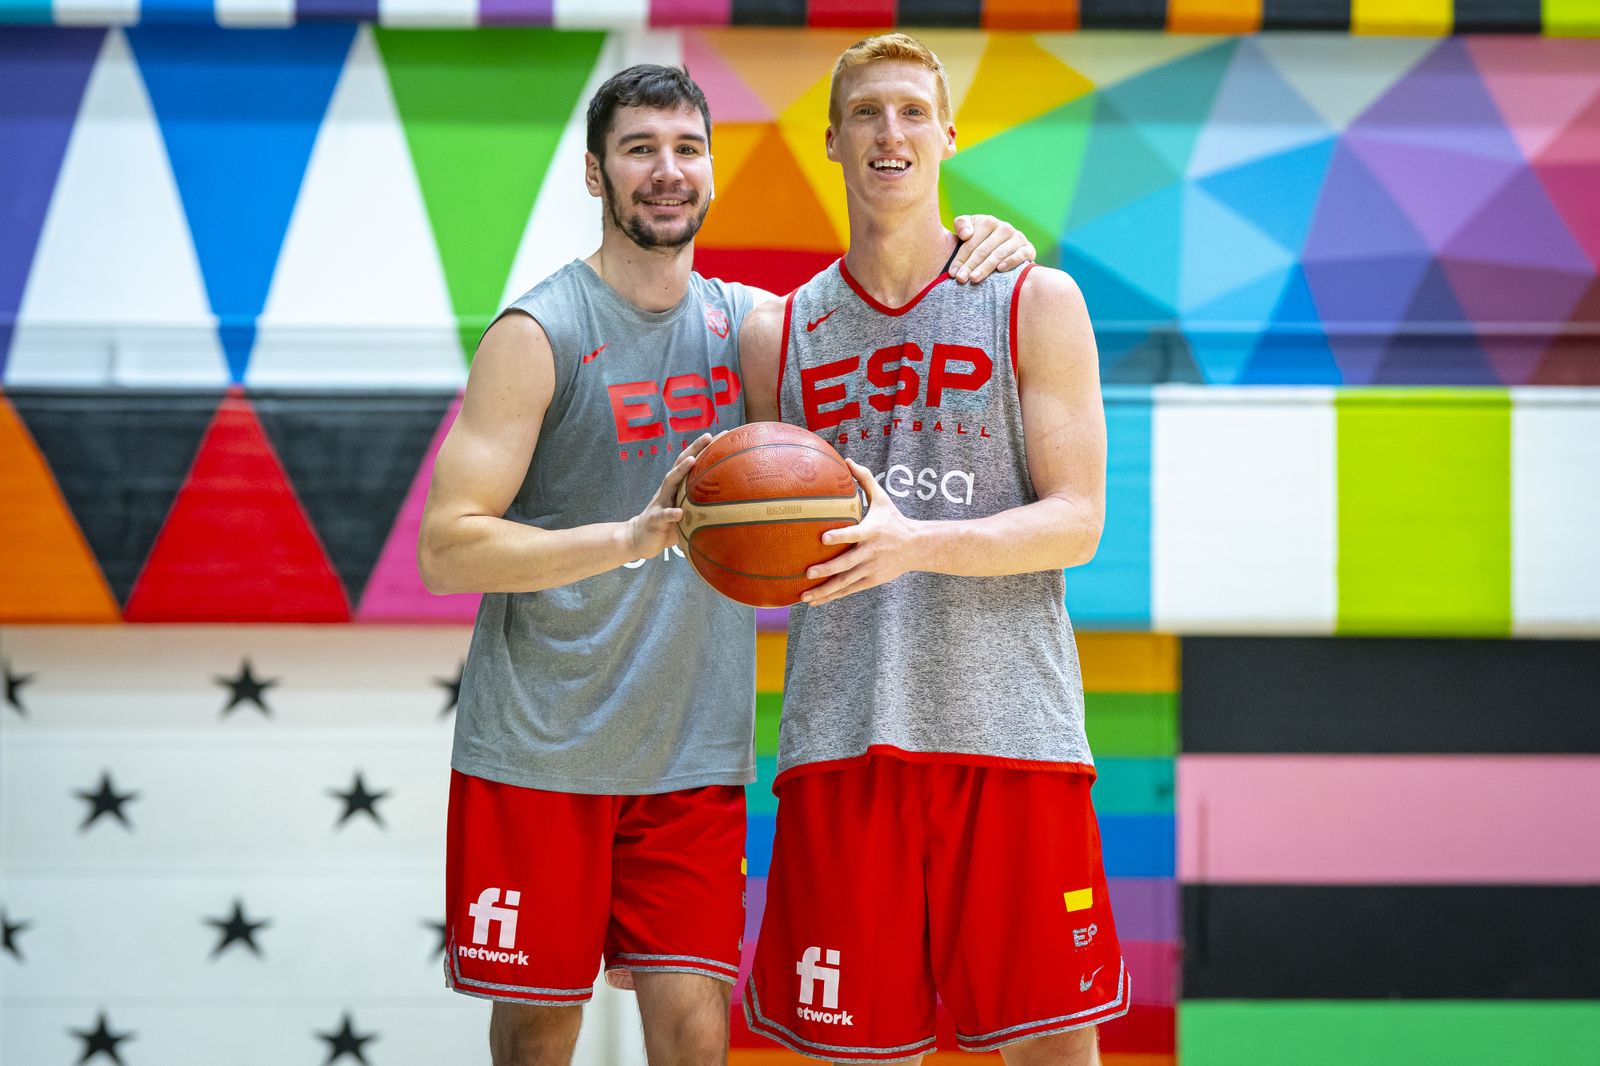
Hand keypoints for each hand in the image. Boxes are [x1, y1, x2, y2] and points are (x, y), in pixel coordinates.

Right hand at [625, 433, 712, 557]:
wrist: (640, 538)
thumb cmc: (669, 524)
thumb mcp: (687, 511)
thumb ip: (703, 505)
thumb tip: (733, 503)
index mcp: (678, 486)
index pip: (692, 462)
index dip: (705, 448)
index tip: (723, 435)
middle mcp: (669, 489)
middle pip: (680, 463)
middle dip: (694, 449)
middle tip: (709, 436)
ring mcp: (660, 502)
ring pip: (669, 482)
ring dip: (680, 471)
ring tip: (692, 461)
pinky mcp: (654, 519)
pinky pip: (663, 515)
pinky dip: (670, 513)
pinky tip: (679, 512)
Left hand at [800, 459, 919, 605]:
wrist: (916, 547)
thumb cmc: (893, 519)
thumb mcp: (882, 498)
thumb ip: (864, 479)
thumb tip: (846, 460)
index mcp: (872, 532)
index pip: (854, 534)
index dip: (840, 537)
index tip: (822, 538)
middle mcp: (871, 553)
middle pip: (847, 563)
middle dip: (827, 570)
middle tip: (808, 572)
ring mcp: (871, 569)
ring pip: (845, 582)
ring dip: (825, 590)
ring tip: (804, 596)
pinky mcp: (870, 581)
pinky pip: (848, 590)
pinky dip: (832, 597)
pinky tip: (814, 602)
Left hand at [950, 215, 1037, 283]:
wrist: (1004, 252)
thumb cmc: (979, 244)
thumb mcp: (968, 231)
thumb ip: (961, 225)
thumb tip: (966, 234)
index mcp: (987, 221)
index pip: (971, 242)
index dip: (960, 257)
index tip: (952, 273)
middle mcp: (1004, 227)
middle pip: (983, 249)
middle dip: (970, 265)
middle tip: (961, 279)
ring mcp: (1017, 238)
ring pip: (998, 254)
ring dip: (985, 267)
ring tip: (974, 279)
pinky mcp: (1029, 249)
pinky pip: (1020, 255)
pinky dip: (1010, 262)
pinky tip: (1000, 270)